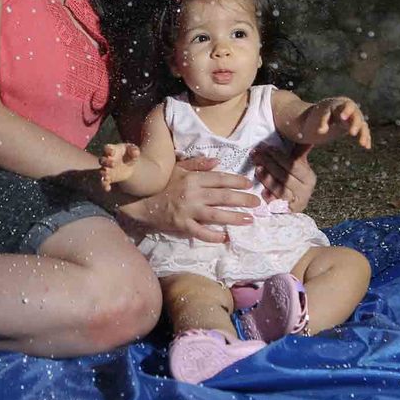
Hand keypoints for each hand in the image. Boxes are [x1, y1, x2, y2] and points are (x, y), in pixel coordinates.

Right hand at [99, 142, 139, 191]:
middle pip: (102, 160)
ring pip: (101, 171)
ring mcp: (106, 169)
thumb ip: (134, 150)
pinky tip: (108, 189)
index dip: (108, 150)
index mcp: (112, 150)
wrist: (129, 166)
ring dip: (103, 174)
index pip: (107, 148)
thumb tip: (136, 152)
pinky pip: (104, 182)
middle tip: (113, 164)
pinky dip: (104, 185)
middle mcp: (107, 159)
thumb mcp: (133, 151)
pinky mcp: (108, 178)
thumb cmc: (129, 154)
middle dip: (106, 162)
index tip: (112, 152)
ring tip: (107, 176)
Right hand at [127, 155, 261, 242]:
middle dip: (243, 199)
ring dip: (234, 217)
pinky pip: (201, 232)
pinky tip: (225, 237)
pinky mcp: (182, 226)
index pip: (219, 179)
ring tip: (249, 219)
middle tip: (258, 203)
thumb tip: (218, 162)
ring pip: (216, 215)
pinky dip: (213, 236)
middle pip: (222, 197)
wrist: (141, 202)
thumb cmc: (162, 184)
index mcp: (192, 179)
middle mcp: (192, 194)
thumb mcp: (178, 169)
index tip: (250, 184)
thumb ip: (198, 164)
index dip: (236, 181)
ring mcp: (187, 211)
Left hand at [253, 143, 316, 213]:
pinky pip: (277, 204)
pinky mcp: (286, 212)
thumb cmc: (292, 182)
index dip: (280, 156)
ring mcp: (296, 203)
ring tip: (257, 169)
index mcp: (308, 177)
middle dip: (269, 164)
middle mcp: (305, 191)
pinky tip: (262, 191)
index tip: (267, 148)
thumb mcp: (296, 167)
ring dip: (268, 179)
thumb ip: (298, 152)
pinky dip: (269, 197)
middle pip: (286, 176)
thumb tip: (303, 134)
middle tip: (256, 155)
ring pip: (281, 189)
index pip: (294, 165)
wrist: (292, 206)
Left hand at [315, 97, 371, 148]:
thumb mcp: (324, 112)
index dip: (346, 111)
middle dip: (355, 125)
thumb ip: (323, 120)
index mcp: (344, 105)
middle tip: (351, 133)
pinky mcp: (359, 128)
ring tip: (362, 144)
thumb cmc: (328, 110)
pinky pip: (364, 133)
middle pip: (357, 117)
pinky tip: (367, 147)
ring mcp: (357, 120)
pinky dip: (366, 139)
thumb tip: (321, 131)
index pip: (348, 106)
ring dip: (363, 134)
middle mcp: (354, 112)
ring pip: (363, 126)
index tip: (342, 117)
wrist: (335, 109)